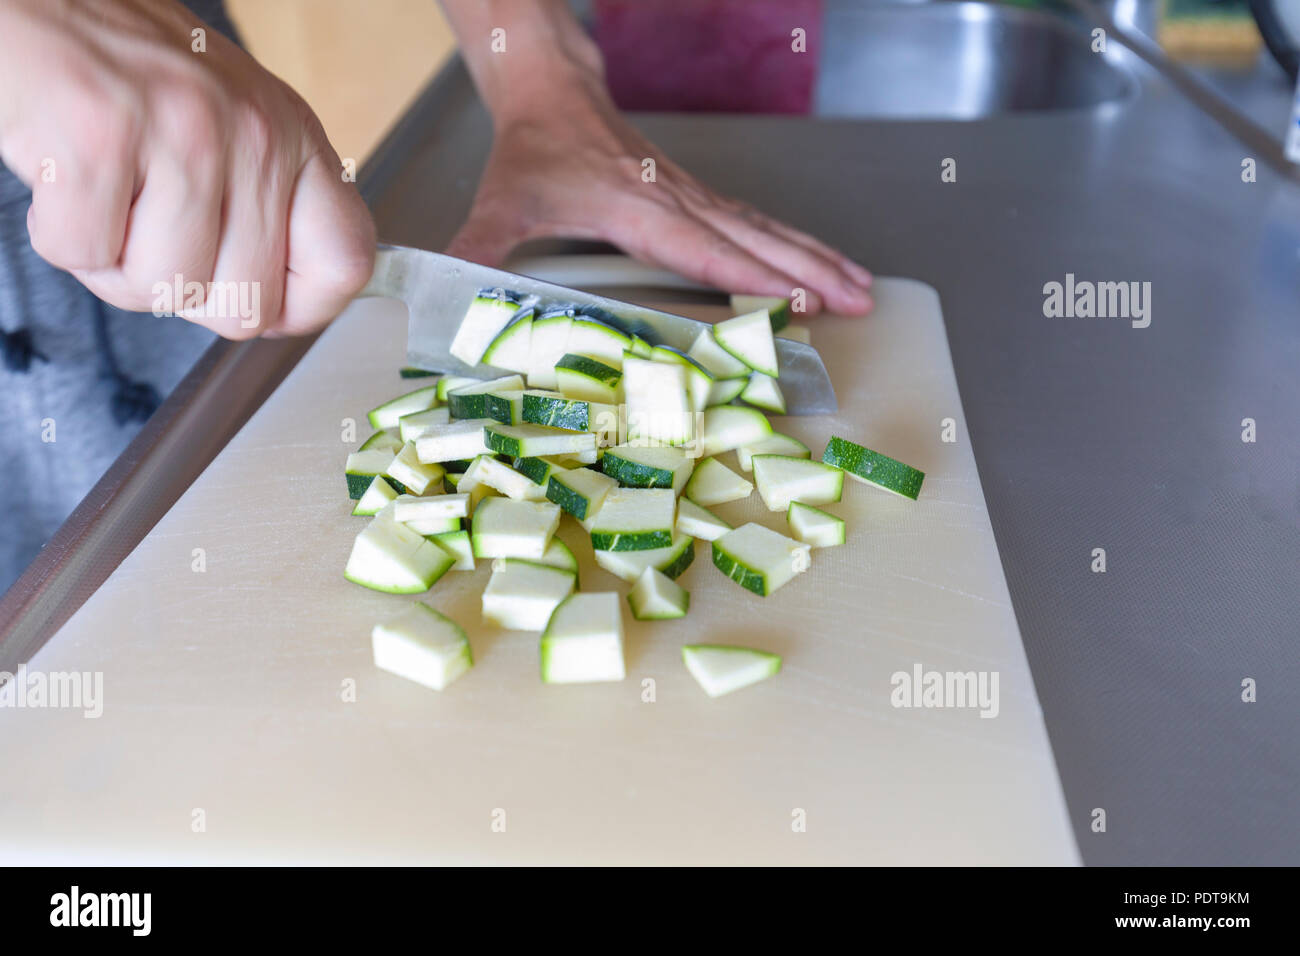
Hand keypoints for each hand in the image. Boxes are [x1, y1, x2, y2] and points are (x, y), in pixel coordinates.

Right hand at [0, 0, 374, 338]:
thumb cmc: (128, 72)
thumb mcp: (233, 126)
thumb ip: (267, 208)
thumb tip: (286, 305)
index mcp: (292, 138)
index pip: (345, 263)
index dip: (302, 307)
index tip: (263, 299)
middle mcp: (252, 134)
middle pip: (245, 305)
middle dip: (185, 291)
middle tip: (150, 232)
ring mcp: (182, 134)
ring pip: (164, 288)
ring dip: (116, 264)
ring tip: (105, 196)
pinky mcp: (100, 139)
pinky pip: (86, 255)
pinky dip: (62, 235)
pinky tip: (68, 180)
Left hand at [439, 0, 871, 316]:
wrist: (553, 89)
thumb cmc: (533, 149)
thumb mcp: (501, 201)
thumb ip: (480, 250)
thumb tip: (451, 295)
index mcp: (635, 206)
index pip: (702, 248)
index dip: (749, 276)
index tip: (793, 300)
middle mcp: (676, 200)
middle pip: (754, 237)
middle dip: (808, 272)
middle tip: (857, 303)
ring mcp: (693, 195)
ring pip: (766, 227)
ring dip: (816, 257)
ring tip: (863, 287)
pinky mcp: (697, 195)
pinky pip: (757, 222)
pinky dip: (796, 245)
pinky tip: (822, 264)